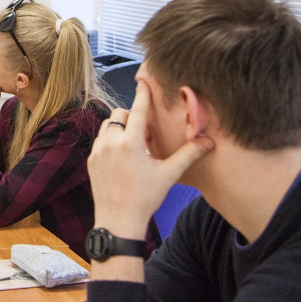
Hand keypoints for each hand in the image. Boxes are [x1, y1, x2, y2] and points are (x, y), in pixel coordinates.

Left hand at [89, 81, 212, 238]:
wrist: (118, 220)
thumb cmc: (145, 198)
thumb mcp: (169, 174)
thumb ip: (188, 154)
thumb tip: (209, 141)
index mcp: (132, 143)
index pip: (139, 110)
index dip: (143, 94)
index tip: (144, 81)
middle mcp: (112, 142)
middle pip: (120, 114)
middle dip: (132, 117)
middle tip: (144, 132)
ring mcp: (98, 150)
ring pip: (108, 125)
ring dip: (120, 127)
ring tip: (134, 144)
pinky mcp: (91, 159)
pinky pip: (100, 140)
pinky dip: (110, 140)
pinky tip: (122, 155)